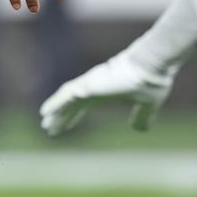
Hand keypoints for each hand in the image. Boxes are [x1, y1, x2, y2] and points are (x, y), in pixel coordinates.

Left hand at [39, 52, 174, 136]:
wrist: (152, 67)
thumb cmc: (150, 81)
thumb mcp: (147, 105)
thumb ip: (142, 116)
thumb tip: (139, 129)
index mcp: (104, 91)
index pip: (83, 105)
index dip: (72, 116)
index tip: (63, 126)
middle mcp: (93, 86)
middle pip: (71, 104)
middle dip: (61, 116)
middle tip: (48, 127)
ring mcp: (89, 84)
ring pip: (66, 99)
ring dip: (55, 111)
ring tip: (44, 122)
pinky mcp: (88, 84)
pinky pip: (66, 95)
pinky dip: (55, 103)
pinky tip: (44, 112)